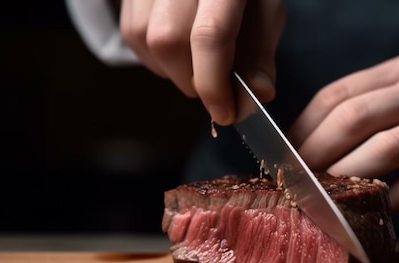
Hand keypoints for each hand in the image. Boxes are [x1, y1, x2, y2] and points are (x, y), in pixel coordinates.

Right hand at [120, 0, 284, 124]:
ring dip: (173, 70)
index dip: (214, 84)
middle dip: (192, 80)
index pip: (210, 35)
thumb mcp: (266, 12)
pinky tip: (178, 52)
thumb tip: (259, 95)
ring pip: (145, 40)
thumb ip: (261, 54)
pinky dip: (156, 58)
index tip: (225, 113)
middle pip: (170, 41)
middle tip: (213, 87)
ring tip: (197, 66)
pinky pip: (132, 35)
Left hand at [289, 52, 398, 211]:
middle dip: (317, 152)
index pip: (339, 94)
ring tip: (324, 196)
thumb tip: (304, 150)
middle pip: (357, 117)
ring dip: (348, 175)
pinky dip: (390, 199)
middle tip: (295, 180)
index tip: (284, 156)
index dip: (305, 127)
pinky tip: (372, 208)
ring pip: (389, 148)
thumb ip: (366, 115)